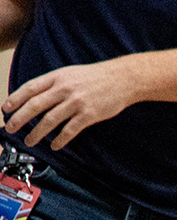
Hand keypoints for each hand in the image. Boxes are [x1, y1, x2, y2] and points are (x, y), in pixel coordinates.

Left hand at [3, 59, 141, 150]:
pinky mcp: (89, 115)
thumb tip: (34, 97)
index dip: (15, 99)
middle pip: (35, 105)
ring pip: (49, 120)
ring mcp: (77, 102)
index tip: (6, 109)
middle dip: (19, 119)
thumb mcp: (70, 74)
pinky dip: (60, 139)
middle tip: (10, 128)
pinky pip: (70, 130)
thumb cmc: (96, 77)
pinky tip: (55, 145)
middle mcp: (64, 89)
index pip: (29, 89)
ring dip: (36, 133)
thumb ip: (53, 84)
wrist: (122, 79)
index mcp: (57, 77)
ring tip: (29, 141)